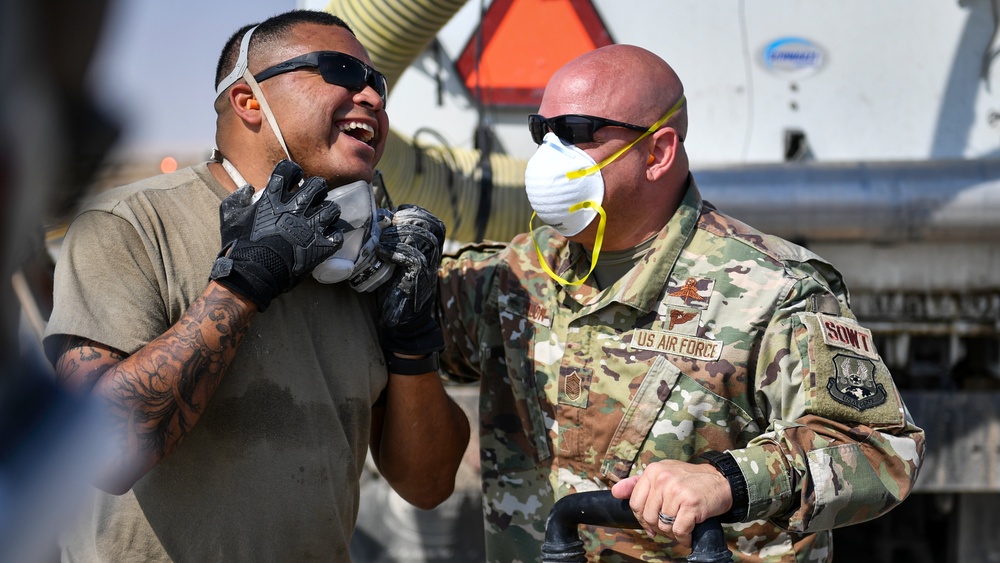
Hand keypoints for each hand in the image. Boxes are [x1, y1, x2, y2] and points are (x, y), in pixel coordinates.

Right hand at [210, 159, 343, 310]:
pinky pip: (337, 234)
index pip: (289, 170)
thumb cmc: (240, 247)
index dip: (294, 172)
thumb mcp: (230, 219)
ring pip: (332, 208)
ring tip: (323, 219)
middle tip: (314, 199)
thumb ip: (235, 200)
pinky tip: (328, 239)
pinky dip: (334, 236)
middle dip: (318, 189)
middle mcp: (295, 208)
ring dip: (329, 212)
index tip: (294, 180)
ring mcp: (310, 227)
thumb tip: (247, 188)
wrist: (253, 275)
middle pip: (318, 185)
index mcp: (274, 199)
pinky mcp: (321, 246)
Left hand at [375, 204, 445, 356]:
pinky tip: (381, 252)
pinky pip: (413, 257)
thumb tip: (376, 223)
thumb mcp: (394, 262)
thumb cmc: (395, 290)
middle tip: (388, 223)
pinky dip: (395, 251)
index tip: (397, 212)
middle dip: (408, 220)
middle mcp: (433, 257)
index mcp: (429, 251)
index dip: (417, 213)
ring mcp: (429, 267)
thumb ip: (392, 244)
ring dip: (400, 233)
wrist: (402, 322)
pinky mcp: (420, 278)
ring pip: (425, 238)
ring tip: (381, 237)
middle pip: (431, 226)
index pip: (434, 223)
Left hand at [610, 460, 731, 548]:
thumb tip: (615, 492)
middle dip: (658, 526)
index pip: (634, 503)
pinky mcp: (691, 504)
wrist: (720, 482)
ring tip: (681, 525)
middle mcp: (663, 479)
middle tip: (670, 524)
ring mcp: (677, 491)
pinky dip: (684, 537)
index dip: (642, 518)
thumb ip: (638, 484)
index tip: (652, 522)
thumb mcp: (663, 474)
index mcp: (653, 471)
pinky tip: (689, 533)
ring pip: (663, 526)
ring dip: (673, 532)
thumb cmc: (689, 481)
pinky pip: (678, 531)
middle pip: (648, 517)